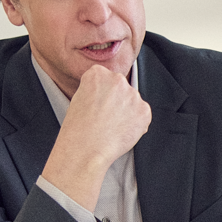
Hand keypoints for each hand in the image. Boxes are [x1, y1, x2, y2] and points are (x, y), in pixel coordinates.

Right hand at [40, 65, 151, 211]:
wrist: (86, 148)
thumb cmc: (78, 127)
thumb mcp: (79, 98)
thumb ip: (97, 89)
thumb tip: (110, 95)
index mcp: (97, 73)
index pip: (105, 79)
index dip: (101, 96)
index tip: (96, 106)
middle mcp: (117, 79)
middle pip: (121, 88)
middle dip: (117, 101)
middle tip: (105, 119)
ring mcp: (133, 95)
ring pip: (133, 102)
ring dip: (127, 113)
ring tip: (112, 128)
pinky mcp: (144, 111)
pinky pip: (142, 116)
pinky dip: (136, 124)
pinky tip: (121, 132)